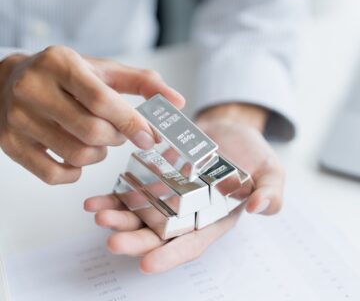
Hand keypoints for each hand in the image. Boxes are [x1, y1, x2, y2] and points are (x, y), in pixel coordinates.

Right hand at [0, 46, 183, 183]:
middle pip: (92, 132)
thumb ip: (142, 82)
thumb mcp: (102, 70)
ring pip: (77, 155)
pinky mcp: (10, 144)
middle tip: (119, 132)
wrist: (9, 81)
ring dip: (100, 154)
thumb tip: (178, 102)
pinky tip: (78, 155)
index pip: (102, 100)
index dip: (132, 123)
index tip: (151, 138)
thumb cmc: (64, 76)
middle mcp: (34, 90)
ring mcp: (18, 119)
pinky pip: (54, 174)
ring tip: (98, 140)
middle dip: (117, 138)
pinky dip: (75, 171)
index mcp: (60, 65)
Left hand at [84, 104, 284, 272]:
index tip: (148, 263)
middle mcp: (187, 212)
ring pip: (140, 214)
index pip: (192, 243)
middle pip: (158, 233)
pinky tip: (96, 199)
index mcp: (213, 218)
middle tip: (113, 242)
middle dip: (135, 240)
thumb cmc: (251, 152)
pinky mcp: (156, 177)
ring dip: (118, 218)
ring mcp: (169, 195)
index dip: (171, 255)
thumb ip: (270, 192)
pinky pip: (133, 189)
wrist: (230, 128)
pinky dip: (115, 196)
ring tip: (99, 216)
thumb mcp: (271, 171)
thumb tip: (259, 208)